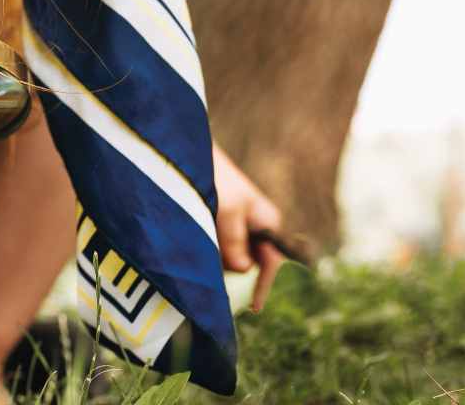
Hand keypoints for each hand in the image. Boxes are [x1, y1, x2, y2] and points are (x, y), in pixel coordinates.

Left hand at [212, 142, 284, 312]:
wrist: (192, 156)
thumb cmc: (215, 178)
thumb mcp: (227, 210)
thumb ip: (235, 242)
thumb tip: (244, 270)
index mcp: (269, 222)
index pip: (272, 264)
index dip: (263, 287)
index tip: (254, 309)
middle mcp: (258, 226)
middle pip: (249, 263)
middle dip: (230, 266)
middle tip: (208, 250)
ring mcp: (240, 226)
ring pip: (232, 257)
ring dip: (216, 256)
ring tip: (200, 233)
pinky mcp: (222, 224)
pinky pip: (219, 246)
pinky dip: (209, 247)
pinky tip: (197, 234)